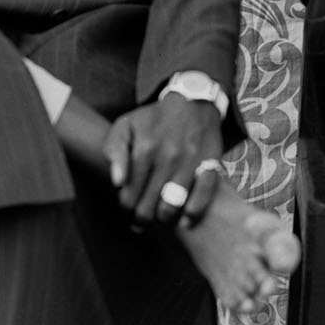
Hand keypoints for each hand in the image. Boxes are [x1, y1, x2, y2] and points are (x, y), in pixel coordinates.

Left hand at [103, 95, 224, 226]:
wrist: (192, 103)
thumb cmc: (154, 120)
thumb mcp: (126, 125)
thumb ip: (114, 150)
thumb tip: (117, 182)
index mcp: (144, 148)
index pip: (129, 194)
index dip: (126, 208)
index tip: (127, 210)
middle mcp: (167, 156)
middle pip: (148, 204)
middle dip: (141, 218)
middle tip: (140, 222)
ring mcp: (190, 162)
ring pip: (172, 206)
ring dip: (163, 218)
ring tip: (159, 218)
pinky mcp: (210, 165)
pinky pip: (202, 197)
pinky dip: (193, 214)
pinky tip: (184, 221)